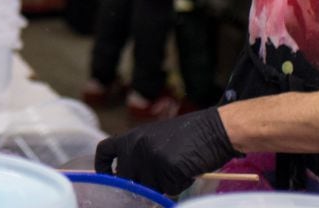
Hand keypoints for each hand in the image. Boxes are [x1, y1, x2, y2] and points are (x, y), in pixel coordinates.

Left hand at [94, 107, 238, 194]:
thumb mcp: (155, 138)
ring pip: (149, 188)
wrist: (215, 129)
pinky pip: (169, 190)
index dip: (102, 167)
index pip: (104, 151)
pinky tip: (187, 170)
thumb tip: (127, 177)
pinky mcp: (168, 169)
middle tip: (163, 173)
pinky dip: (179, 185)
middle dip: (143, 182)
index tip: (106, 177)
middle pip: (128, 179)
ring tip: (178, 168)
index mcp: (131, 137)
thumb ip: (139, 154)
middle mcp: (136, 147)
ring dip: (163, 185)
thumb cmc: (189, 135)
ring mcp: (151, 158)